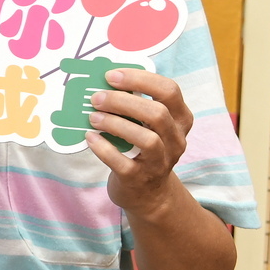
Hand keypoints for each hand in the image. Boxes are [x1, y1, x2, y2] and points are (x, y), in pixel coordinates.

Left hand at [89, 68, 193, 217]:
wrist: (148, 193)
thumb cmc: (142, 148)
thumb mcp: (147, 124)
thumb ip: (134, 104)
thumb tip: (102, 80)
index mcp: (180, 119)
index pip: (169, 91)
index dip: (140, 79)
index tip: (111, 75)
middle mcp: (175, 140)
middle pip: (157, 113)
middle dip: (123, 101)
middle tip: (96, 97)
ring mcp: (160, 162)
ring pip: (146, 139)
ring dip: (115, 124)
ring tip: (93, 117)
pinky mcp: (139, 179)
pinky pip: (123, 162)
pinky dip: (103, 148)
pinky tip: (90, 138)